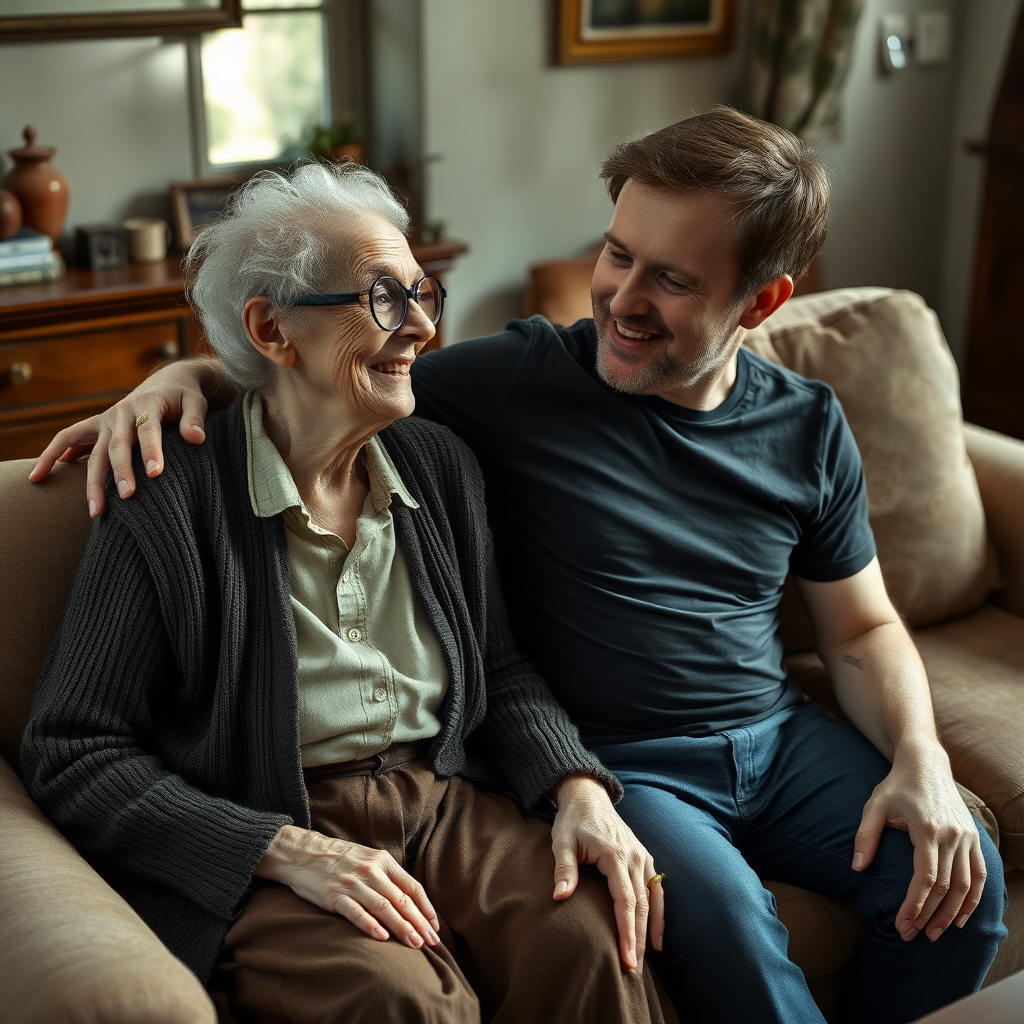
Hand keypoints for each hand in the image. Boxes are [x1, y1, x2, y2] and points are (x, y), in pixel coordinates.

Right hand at [28, 356, 218, 517]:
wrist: (167, 382)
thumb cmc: (184, 396)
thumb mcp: (196, 401)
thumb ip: (195, 419)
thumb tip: (197, 438)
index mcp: (148, 404)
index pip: (148, 429)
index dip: (151, 450)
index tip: (155, 474)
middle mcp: (122, 412)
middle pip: (117, 445)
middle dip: (121, 472)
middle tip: (127, 497)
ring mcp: (106, 420)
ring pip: (93, 452)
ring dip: (92, 482)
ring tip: (96, 512)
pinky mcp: (97, 427)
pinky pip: (67, 439)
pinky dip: (51, 455)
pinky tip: (38, 477)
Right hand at [254, 824, 441, 947]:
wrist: (303, 852)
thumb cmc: (340, 859)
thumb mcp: (368, 859)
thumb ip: (388, 876)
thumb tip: (410, 900)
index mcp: (383, 861)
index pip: (412, 887)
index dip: (426, 908)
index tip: (435, 927)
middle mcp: (371, 870)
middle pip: (401, 899)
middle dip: (419, 922)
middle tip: (432, 942)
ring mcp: (353, 883)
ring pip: (383, 907)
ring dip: (401, 927)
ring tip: (414, 944)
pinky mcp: (334, 895)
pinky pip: (356, 912)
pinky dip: (370, 925)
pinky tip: (382, 938)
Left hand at [550, 774, 663, 971]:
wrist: (588, 796)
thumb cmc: (572, 821)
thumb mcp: (562, 841)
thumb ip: (564, 869)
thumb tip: (560, 897)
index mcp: (615, 855)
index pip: (625, 900)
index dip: (627, 931)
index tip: (627, 957)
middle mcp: (634, 856)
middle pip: (642, 904)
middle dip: (640, 938)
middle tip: (635, 968)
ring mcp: (641, 855)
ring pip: (653, 897)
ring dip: (652, 927)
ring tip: (650, 957)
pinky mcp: (643, 856)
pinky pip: (656, 886)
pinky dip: (658, 910)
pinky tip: (656, 931)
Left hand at [852, 743, 986, 942]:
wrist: (926, 762)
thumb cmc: (897, 785)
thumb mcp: (874, 805)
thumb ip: (865, 836)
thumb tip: (857, 868)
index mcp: (926, 828)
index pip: (925, 878)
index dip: (914, 905)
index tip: (901, 924)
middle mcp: (951, 835)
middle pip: (945, 887)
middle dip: (928, 915)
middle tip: (913, 935)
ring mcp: (966, 837)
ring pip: (964, 885)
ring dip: (951, 913)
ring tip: (935, 933)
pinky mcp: (974, 837)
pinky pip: (978, 875)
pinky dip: (972, 899)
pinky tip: (960, 917)